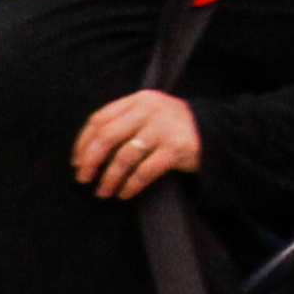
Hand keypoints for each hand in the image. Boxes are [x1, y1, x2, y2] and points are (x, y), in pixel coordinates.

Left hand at [72, 89, 201, 198]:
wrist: (217, 132)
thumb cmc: (172, 127)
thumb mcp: (148, 115)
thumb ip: (123, 124)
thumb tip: (85, 154)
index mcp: (138, 100)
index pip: (99, 119)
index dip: (83, 142)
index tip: (76, 162)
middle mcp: (149, 110)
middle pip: (107, 137)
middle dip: (90, 161)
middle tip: (83, 178)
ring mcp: (164, 128)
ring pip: (124, 157)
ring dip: (109, 178)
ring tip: (103, 192)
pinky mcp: (177, 148)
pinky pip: (144, 171)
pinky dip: (130, 185)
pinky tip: (124, 193)